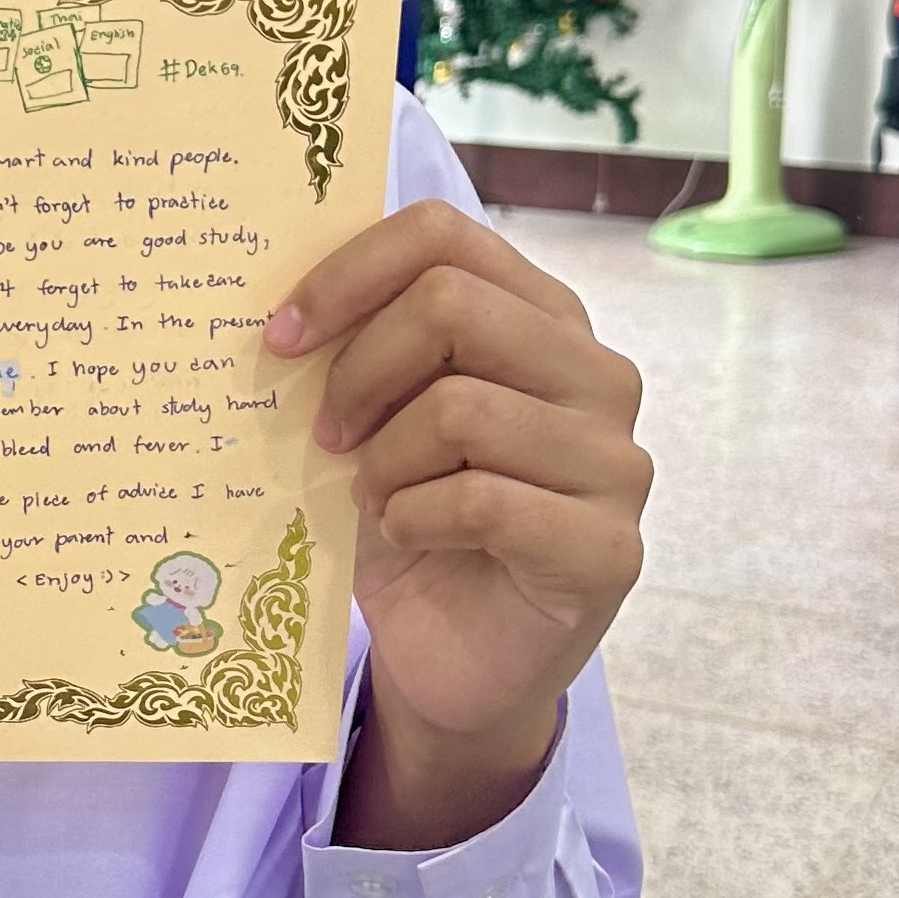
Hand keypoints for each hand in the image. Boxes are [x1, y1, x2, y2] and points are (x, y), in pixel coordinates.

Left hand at [264, 200, 648, 850]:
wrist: (452, 661)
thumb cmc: (414, 523)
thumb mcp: (378, 418)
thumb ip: (363, 345)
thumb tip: (283, 297)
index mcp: (544, 319)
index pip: (445, 235)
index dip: (349, 273)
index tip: (281, 335)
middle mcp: (598, 375)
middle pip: (452, 304)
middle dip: (360, 370)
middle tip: (324, 435)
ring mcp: (617, 463)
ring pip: (462, 407)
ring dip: (386, 461)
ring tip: (375, 498)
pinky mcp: (609, 549)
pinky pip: (483, 500)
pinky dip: (415, 519)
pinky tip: (408, 537)